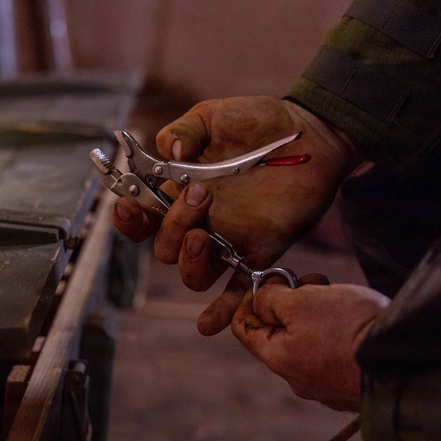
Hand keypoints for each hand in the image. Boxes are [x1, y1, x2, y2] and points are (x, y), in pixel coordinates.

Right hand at [114, 96, 362, 334]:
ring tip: (202, 235)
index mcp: (178, 191)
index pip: (142, 216)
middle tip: (200, 194)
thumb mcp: (214, 115)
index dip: (129, 218)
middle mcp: (198, 221)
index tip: (131, 205)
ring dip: (188, 261)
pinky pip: (234, 290)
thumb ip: (184, 131)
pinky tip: (207, 325)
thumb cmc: (259, 121)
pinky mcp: (256, 252)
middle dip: (171, 226)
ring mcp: (226, 240)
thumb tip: (168, 153)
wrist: (311, 132)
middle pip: (164, 248)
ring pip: (191, 274)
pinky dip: (220, 311)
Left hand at [231, 276, 389, 411]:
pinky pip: (334, 352)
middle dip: (291, 301)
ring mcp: (326, 385)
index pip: (244, 328)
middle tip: (313, 284)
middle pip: (278, 332)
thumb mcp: (302, 302)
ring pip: (308, 340)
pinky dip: (339, 331)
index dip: (250, 299)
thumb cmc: (349, 330)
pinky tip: (357, 319)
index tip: (272, 281)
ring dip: (318, 313)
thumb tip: (260, 298)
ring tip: (341, 297)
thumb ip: (272, 299)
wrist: (405, 362)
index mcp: (278, 359)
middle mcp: (297, 378)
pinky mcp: (352, 384)